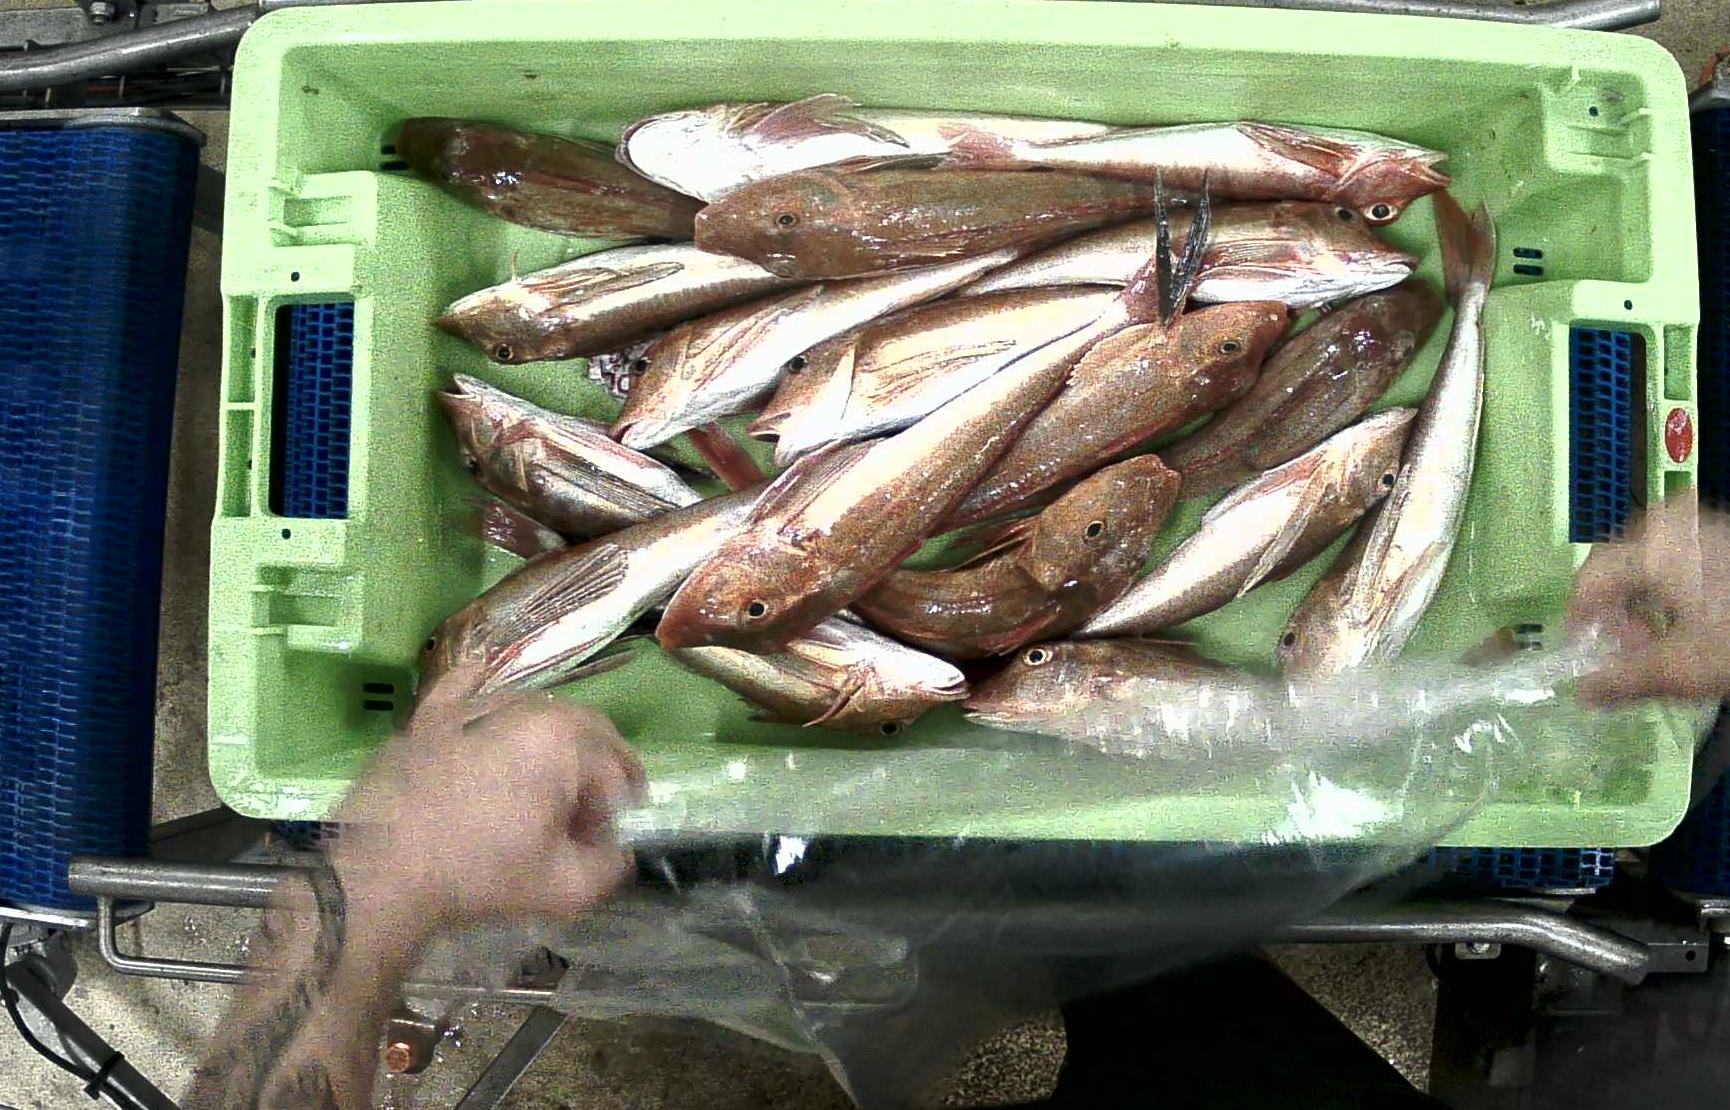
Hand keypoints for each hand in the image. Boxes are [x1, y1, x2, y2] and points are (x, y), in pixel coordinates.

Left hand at [332, 670, 645, 937]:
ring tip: (538, 787)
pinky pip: (464, 686)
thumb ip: (609, 867)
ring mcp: (473, 705)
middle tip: (582, 814)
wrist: (379, 874)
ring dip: (551, 743)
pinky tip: (486, 691)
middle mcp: (527, 708)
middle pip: (585, 730)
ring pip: (535, 712)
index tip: (598, 846)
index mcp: (566, 740)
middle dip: (595, 770)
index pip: (616, 773)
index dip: (614, 815)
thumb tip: (617, 852)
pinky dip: (482, 685)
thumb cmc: (478, 876)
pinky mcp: (429, 716)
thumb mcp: (564, 889)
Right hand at [1567, 496, 1729, 703]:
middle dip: (1620, 613)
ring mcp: (1709, 524)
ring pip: (1655, 560)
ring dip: (1650, 602)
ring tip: (1666, 642)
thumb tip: (1584, 693)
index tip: (1583, 656)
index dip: (1580, 623)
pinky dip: (1678, 588)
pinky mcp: (1729, 535)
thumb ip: (1624, 680)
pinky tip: (1697, 622)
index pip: (1590, 580)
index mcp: (1652, 547)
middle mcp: (1674, 523)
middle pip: (1622, 566)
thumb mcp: (1685, 669)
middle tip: (1631, 652)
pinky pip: (1686, 555)